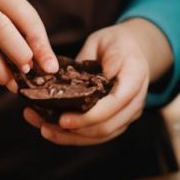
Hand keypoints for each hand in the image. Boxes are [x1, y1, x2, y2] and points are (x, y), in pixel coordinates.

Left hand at [22, 19, 165, 145]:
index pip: (113, 105)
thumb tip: (100, 75)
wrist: (132, 50)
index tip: (64, 119)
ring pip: (99, 136)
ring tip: (44, 129)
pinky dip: (74, 136)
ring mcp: (126, 115)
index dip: (89, 116)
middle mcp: (134, 103)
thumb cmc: (117, 44)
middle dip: (75, 131)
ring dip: (71, 137)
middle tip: (46, 126)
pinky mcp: (116, 121)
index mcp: (135, 80)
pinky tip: (53, 130)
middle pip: (106, 127)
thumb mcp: (110, 41)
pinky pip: (96, 135)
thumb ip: (108, 58)